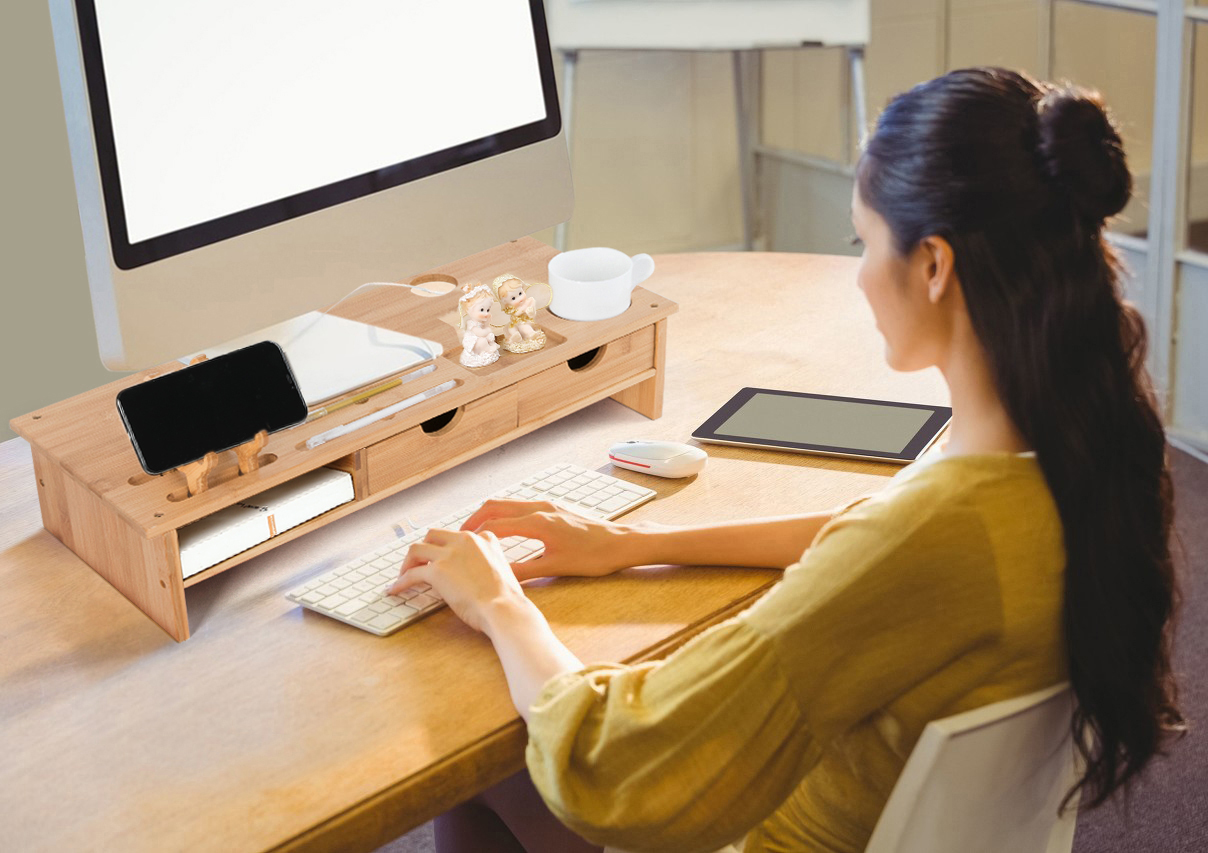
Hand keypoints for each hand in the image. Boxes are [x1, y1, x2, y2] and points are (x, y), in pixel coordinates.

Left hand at [385, 528, 524, 633]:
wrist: (504, 608)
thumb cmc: (506, 597)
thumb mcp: (503, 567)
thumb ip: (489, 559)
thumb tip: (472, 570)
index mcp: (483, 538)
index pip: (457, 536)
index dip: (446, 547)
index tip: (441, 556)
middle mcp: (464, 540)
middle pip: (432, 535)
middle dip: (424, 549)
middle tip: (419, 563)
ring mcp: (449, 554)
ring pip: (417, 548)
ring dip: (408, 562)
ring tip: (404, 574)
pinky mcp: (437, 571)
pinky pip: (411, 574)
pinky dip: (401, 581)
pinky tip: (396, 590)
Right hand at [460, 499, 636, 580]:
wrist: (622, 543)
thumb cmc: (594, 556)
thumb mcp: (556, 567)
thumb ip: (524, 571)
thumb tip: (499, 578)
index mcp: (538, 522)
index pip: (495, 524)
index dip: (473, 534)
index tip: (458, 544)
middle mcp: (540, 508)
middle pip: (496, 505)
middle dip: (475, 519)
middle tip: (459, 535)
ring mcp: (548, 505)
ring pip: (508, 503)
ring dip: (490, 514)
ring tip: (476, 532)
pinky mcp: (554, 509)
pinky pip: (521, 505)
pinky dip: (505, 513)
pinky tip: (504, 529)